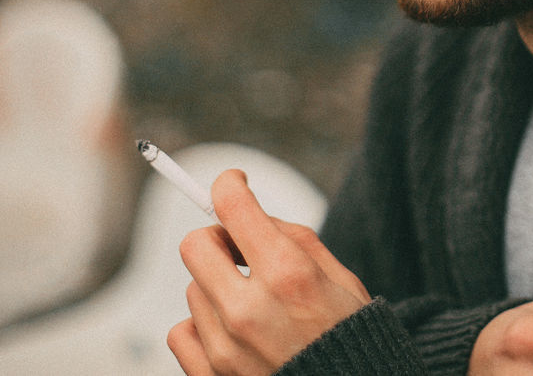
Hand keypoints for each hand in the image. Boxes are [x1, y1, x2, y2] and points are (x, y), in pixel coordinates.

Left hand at [168, 169, 370, 375]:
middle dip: (217, 238)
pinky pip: (181, 333)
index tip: (234, 185)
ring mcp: (225, 349)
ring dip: (217, 289)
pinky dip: (200, 328)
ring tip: (253, 308)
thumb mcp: (343, 282)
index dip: (230, 184)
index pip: (233, 205)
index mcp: (288, 275)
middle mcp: (250, 310)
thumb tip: (257, 216)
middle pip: (196, 245)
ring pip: (193, 290)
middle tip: (237, 248)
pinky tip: (230, 333)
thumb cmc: (351, 342)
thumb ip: (296, 241)